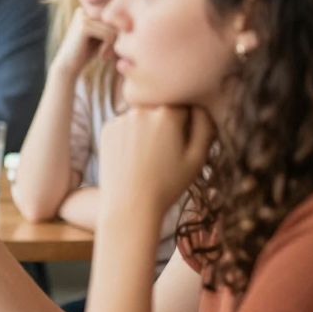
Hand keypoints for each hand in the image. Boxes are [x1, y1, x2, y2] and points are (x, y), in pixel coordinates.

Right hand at [53, 9, 117, 77]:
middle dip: (117, 39)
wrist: (68, 67)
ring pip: (113, 28)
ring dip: (115, 45)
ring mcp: (83, 17)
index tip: (113, 49)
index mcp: (87, 10)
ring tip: (106, 56)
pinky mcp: (83, 26)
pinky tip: (102, 56)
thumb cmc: (87, 53)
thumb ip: (113, 26)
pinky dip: (109, 47)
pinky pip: (109, 35)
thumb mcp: (102, 36)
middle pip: (114, 21)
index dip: (118, 33)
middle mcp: (84, 10)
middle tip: (111, 55)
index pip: (114, 17)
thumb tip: (130, 22)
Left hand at [98, 106, 213, 221]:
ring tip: (148, 157)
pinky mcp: (107, 129)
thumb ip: (205, 127)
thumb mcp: (197, 158)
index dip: (187, 125)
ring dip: (147, 129)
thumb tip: (201, 107)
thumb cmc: (168, 184)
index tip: (183, 144)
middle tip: (165, 153)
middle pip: (161, 110)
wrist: (129, 204)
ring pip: (142, 117)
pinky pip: (125, 126)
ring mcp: (121, 118)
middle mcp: (141, 110)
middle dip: (166, 125)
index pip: (185, 108)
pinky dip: (130, 136)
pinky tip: (133, 157)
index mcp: (167, 114)